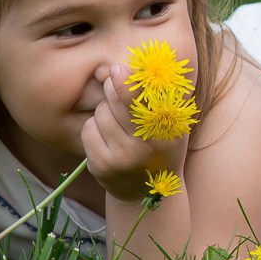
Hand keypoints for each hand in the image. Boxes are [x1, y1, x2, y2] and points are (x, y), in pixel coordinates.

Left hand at [83, 60, 187, 202]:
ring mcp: (120, 160)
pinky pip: (88, 131)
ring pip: (100, 114)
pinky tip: (107, 138)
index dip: (126, 84)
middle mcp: (143, 149)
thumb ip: (160, 99)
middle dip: (113, 90)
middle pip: (115, 103)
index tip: (116, 69)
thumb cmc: (161, 146)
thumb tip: (133, 66)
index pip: (141, 104)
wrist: (148, 192)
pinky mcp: (100, 167)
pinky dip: (94, 129)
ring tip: (117, 123)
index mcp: (166, 135)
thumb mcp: (172, 126)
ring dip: (104, 112)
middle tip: (117, 86)